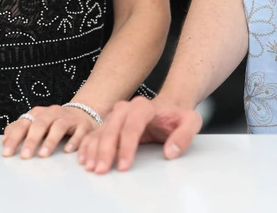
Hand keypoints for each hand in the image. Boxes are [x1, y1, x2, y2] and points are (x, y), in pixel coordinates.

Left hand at [2, 105, 97, 159]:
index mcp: (39, 113)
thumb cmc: (54, 122)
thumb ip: (19, 130)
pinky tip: (67, 150)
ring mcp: (69, 118)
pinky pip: (79, 132)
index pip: (24, 124)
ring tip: (43, 155)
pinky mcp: (83, 125)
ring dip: (50, 140)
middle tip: (24, 156)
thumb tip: (4, 140)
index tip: (7, 153)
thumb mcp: (36, 123)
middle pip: (40, 124)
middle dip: (31, 140)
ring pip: (59, 126)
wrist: (82, 114)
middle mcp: (53, 113)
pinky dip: (73, 141)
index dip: (14, 138)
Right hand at [76, 95, 201, 173]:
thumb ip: (184, 136)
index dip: (126, 146)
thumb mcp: (191, 121)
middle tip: (102, 169)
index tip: (124, 165)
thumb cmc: (178, 116)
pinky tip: (84, 158)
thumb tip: (170, 152)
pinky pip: (96, 133)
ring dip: (94, 149)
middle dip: (105, 149)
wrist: (169, 107)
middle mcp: (127, 107)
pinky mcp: (111, 122)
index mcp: (144, 106)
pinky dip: (88, 145)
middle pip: (112, 127)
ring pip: (101, 130)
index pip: (132, 125)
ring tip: (91, 167)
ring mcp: (116, 114)